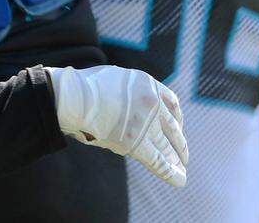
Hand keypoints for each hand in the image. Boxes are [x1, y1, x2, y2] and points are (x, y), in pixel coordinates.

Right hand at [46, 65, 188, 186]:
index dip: (177, 118)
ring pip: (167, 145)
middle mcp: (152, 102)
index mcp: (148, 84)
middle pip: (172, 126)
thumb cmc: (85, 87)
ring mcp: (146, 123)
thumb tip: (126, 103)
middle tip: (183, 154)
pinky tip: (180, 180)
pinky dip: (170, 172)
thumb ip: (129, 91)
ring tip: (181, 168)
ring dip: (176, 158)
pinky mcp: (136, 142)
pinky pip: (158, 161)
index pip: (172, 103)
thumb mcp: (116, 78)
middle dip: (179, 142)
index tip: (178, 127)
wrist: (75, 96)